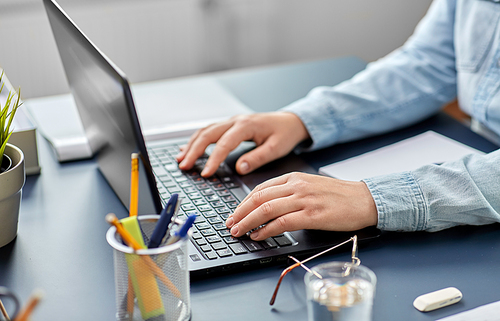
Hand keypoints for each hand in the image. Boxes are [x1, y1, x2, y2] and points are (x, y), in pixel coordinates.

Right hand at [176, 112, 309, 176]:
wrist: (290, 121)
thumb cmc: (285, 134)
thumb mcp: (276, 148)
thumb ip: (257, 158)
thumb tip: (240, 168)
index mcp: (246, 125)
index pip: (224, 143)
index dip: (213, 159)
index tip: (206, 173)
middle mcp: (235, 121)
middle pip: (208, 133)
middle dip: (194, 150)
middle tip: (184, 166)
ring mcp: (231, 121)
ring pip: (205, 130)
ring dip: (191, 144)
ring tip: (181, 159)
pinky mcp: (230, 125)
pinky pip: (209, 131)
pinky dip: (196, 140)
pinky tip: (188, 149)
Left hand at [225, 172, 377, 240]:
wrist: (365, 200)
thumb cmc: (339, 195)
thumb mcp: (311, 186)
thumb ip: (290, 192)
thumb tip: (267, 207)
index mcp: (294, 177)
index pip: (260, 188)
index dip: (243, 202)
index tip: (234, 212)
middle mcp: (296, 186)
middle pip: (258, 198)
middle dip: (239, 212)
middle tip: (229, 224)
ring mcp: (304, 200)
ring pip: (266, 209)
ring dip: (247, 222)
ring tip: (238, 232)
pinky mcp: (312, 215)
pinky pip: (282, 222)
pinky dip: (266, 230)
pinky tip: (258, 236)